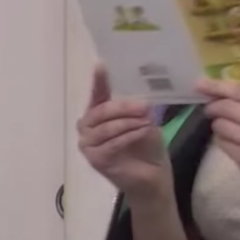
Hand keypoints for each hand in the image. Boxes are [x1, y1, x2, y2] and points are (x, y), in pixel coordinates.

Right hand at [77, 66, 171, 202]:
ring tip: (146, 122)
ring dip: (128, 123)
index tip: (101, 65)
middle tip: (144, 106)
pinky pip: (110, 144)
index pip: (97, 94)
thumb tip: (141, 96)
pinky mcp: (94, 159)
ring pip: (106, 128)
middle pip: (102, 111)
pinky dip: (127, 137)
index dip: (99, 80)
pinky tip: (140, 132)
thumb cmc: (147, 144)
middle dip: (123, 107)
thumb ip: (138, 107)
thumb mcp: (145, 119)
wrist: (152, 174)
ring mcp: (88, 144)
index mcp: (99, 113)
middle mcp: (88, 126)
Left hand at [197, 79, 239, 218]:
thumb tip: (223, 93)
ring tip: (228, 129)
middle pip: (226, 106)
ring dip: (218, 125)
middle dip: (213, 106)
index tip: (200, 83)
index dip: (217, 86)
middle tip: (209, 109)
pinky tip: (233, 143)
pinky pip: (222, 143)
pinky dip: (222, 140)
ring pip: (220, 125)